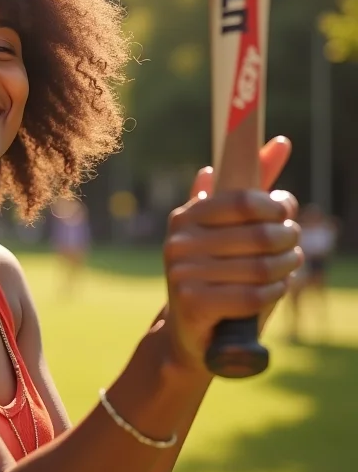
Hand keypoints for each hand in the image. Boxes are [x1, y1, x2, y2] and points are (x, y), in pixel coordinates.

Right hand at [161, 136, 302, 373]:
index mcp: (186, 217)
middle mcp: (178, 242)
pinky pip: (251, 295)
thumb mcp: (234, 230)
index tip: (286, 215)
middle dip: (288, 240)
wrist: (192, 330)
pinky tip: (274, 290)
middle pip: (259, 234)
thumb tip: (279, 141)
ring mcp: (181, 273)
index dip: (276, 207)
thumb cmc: (220, 274)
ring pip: (260, 267)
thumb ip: (254, 189)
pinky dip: (273, 294)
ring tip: (289, 267)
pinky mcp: (190, 303)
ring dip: (286, 269)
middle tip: (294, 246)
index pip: (244, 200)